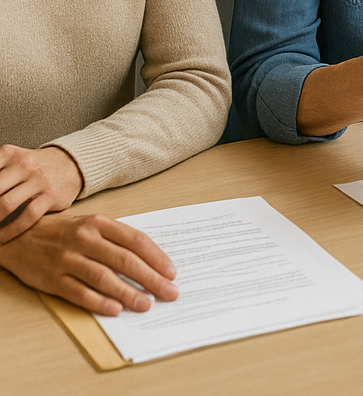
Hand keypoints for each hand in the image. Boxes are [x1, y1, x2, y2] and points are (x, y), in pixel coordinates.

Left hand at [0, 145, 83, 241]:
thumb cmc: (36, 166)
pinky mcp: (51, 196)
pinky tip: (1, 237)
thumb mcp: (15, 159)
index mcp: (11, 154)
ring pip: (6, 204)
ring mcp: (39, 180)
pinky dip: (10, 230)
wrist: (72, 163)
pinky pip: (27, 216)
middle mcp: (25, 165)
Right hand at [0, 212, 178, 315]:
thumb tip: (149, 260)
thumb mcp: (92, 225)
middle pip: (125, 260)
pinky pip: (78, 292)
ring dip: (127, 293)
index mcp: (100, 223)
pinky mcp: (52, 278)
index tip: (172, 272)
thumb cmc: (64, 232)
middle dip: (151, 278)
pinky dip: (98, 302)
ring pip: (104, 277)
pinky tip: (114, 309)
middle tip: (169, 292)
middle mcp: (85, 239)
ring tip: (146, 305)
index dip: (156, 257)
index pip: (136, 240)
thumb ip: (117, 239)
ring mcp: (68, 259)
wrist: (19, 235)